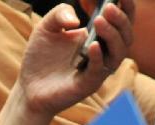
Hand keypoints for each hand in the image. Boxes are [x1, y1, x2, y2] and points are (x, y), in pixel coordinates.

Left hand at [19, 0, 134, 116]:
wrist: (28, 86)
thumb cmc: (41, 57)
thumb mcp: (47, 27)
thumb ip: (60, 14)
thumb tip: (76, 20)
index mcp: (98, 37)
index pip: (120, 22)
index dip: (125, 7)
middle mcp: (102, 54)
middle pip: (125, 37)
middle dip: (120, 20)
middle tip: (108, 7)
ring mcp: (96, 70)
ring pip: (118, 54)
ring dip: (112, 36)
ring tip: (99, 21)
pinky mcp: (87, 85)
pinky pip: (99, 71)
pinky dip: (98, 57)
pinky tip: (92, 44)